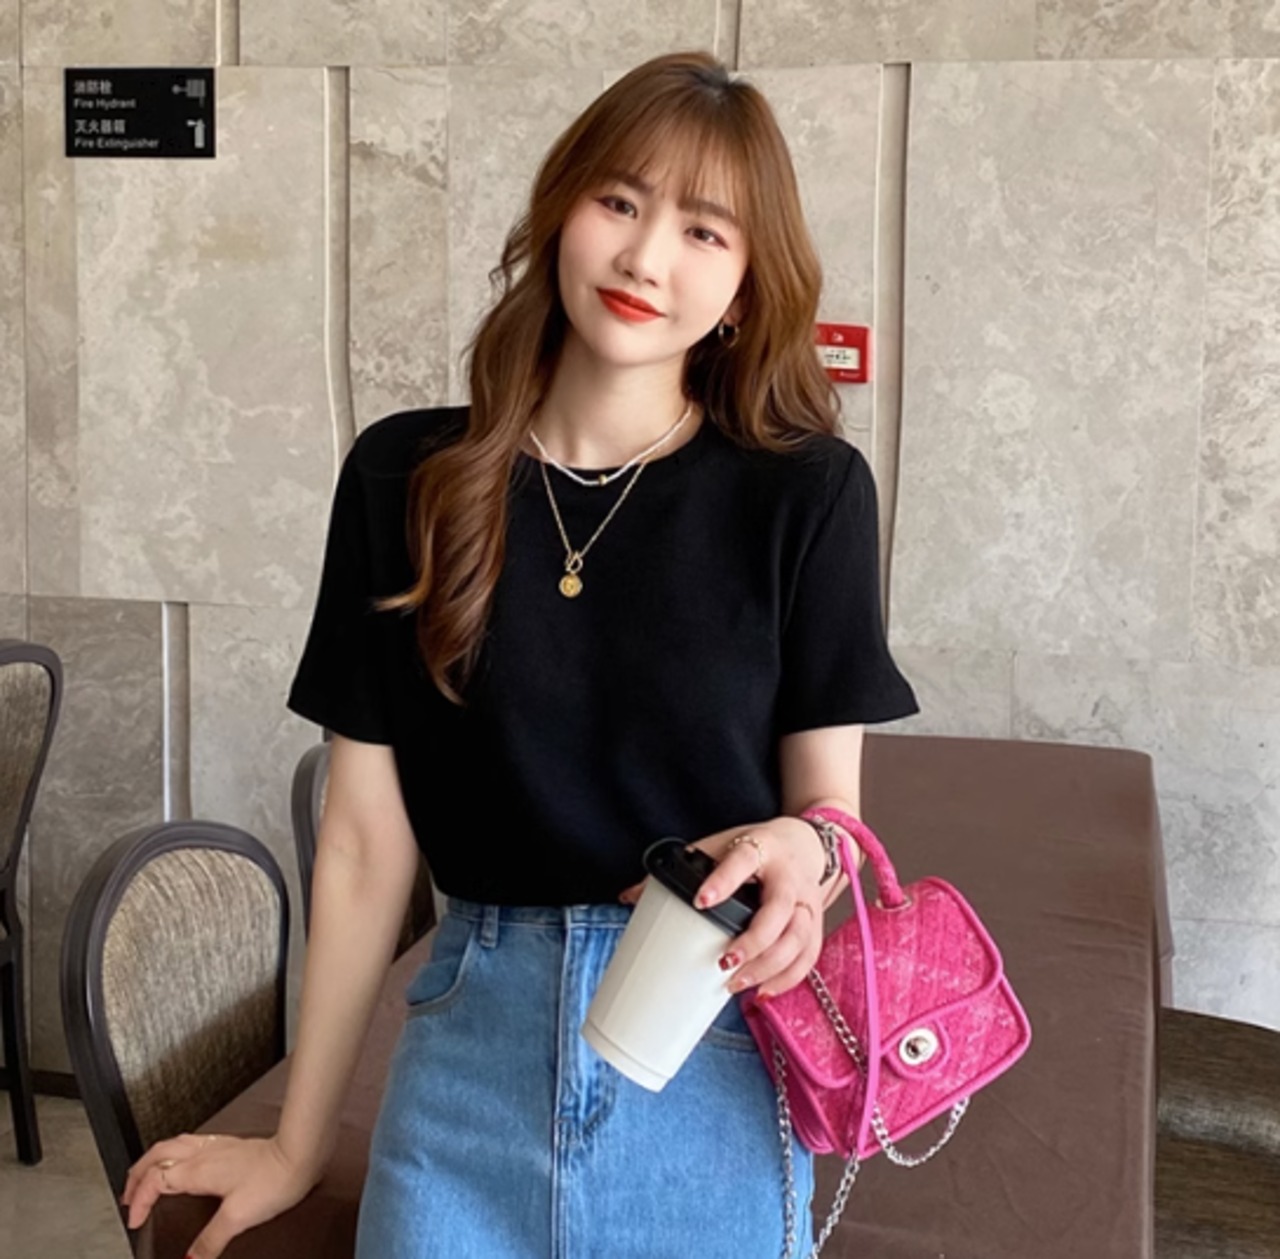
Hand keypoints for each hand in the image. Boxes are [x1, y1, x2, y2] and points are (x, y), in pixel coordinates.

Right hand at [121, 1132, 317, 1257]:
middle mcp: (204, 1152)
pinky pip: (192, 1142)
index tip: (135, 1220)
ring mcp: (218, 1145)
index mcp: (197, 1169)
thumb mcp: (237, 1217)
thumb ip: (210, 1241)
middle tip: (128, 1196)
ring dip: (154, 1160)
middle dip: (137, 1174)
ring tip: (146, 1177)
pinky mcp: (231, 1145)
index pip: (154, 1180)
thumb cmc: (274, 1179)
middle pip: (157, 1154)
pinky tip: (184, 1161)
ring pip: (174, 1144)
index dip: (139, 1199)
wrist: (300, 1154)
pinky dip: (176, 1152)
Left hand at [618, 818, 826, 999]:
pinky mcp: (816, 923)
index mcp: (761, 849)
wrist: (805, 842)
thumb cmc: (757, 847)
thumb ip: (682, 869)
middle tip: (724, 962)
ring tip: (737, 983)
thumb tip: (628, 896)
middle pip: (778, 912)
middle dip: (753, 942)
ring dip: (769, 967)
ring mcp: (807, 901)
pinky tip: (763, 992)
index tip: (700, 901)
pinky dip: (787, 979)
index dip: (723, 881)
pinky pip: (808, 957)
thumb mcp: (720, 845)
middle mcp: (788, 876)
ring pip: (797, 939)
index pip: (742, 862)